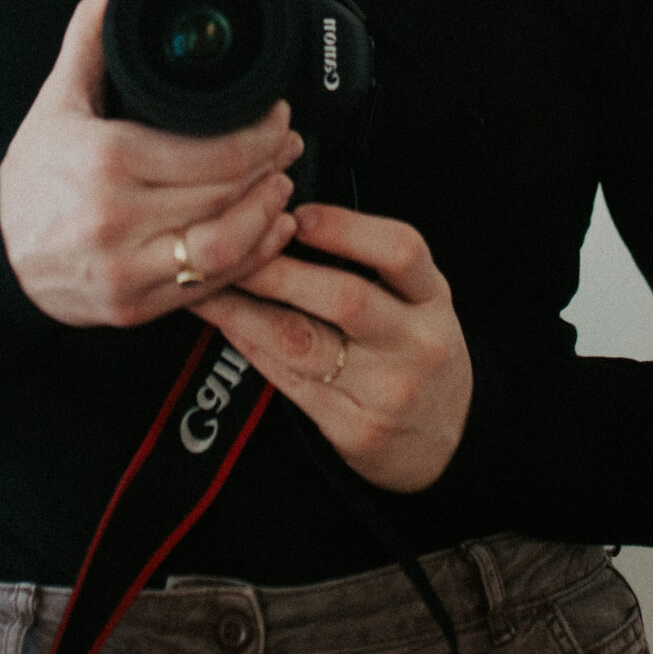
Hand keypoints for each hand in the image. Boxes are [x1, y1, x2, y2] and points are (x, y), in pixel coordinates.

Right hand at [0, 0, 302, 328]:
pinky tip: (265, 232)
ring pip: (226, 247)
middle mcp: (116, 218)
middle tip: (287, 144)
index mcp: (104, 160)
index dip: (261, 133)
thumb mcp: (57, 99)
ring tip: (280, 186)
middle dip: (271, 166)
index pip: (212, 151)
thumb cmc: (31, 177)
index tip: (276, 114)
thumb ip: (92, 34)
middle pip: (226, 194)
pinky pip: (209, 287)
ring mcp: (126, 268)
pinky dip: (250, 259)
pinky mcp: (134, 307)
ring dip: (267, 215)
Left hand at [187, 202, 472, 492]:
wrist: (445, 440)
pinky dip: (253, 349)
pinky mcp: (357, 431)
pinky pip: (292, 383)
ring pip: (304, 342)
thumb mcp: (416, 299)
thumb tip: (284, 221)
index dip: (345, 228)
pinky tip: (227, 326)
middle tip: (227, 246)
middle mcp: (417, 343)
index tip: (296, 213)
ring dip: (245, 310)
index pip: (400, 251)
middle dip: (276, 269)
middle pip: (345, 297)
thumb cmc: (413, 350)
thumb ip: (371, 262)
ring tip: (206, 286)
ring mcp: (388, 391)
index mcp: (432, 299)